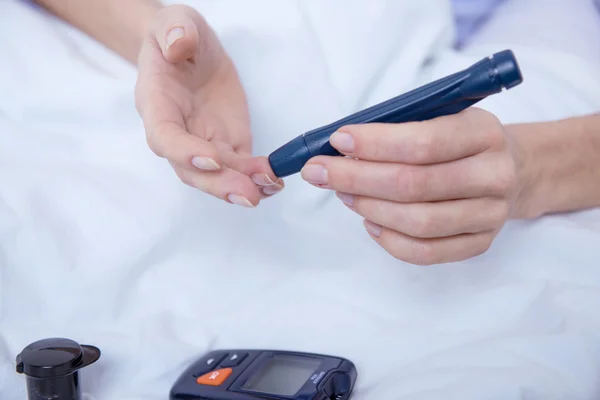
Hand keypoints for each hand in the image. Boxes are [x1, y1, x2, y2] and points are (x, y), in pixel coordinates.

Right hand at [135, 5, 283, 206]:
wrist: (189, 48)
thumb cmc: (175, 35)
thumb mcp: (174, 22)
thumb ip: (174, 31)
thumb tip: (178, 44)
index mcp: (157, 104)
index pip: (164, 137)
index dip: (185, 152)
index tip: (211, 160)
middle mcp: (178, 132)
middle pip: (190, 170)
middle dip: (219, 184)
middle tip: (248, 195)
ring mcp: (202, 142)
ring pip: (217, 175)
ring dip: (243, 186)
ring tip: (270, 188)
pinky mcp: (227, 144)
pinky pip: (240, 167)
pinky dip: (257, 177)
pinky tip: (275, 182)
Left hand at [301, 108, 520, 264]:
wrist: (515, 168)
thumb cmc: (462, 140)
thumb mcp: (443, 116)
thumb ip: (400, 129)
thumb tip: (342, 148)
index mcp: (484, 133)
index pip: (423, 143)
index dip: (375, 145)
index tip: (337, 141)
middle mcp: (494, 175)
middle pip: (413, 185)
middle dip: (355, 178)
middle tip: (319, 172)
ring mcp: (490, 215)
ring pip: (417, 222)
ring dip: (369, 207)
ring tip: (343, 193)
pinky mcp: (480, 243)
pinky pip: (425, 252)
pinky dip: (389, 239)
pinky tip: (369, 221)